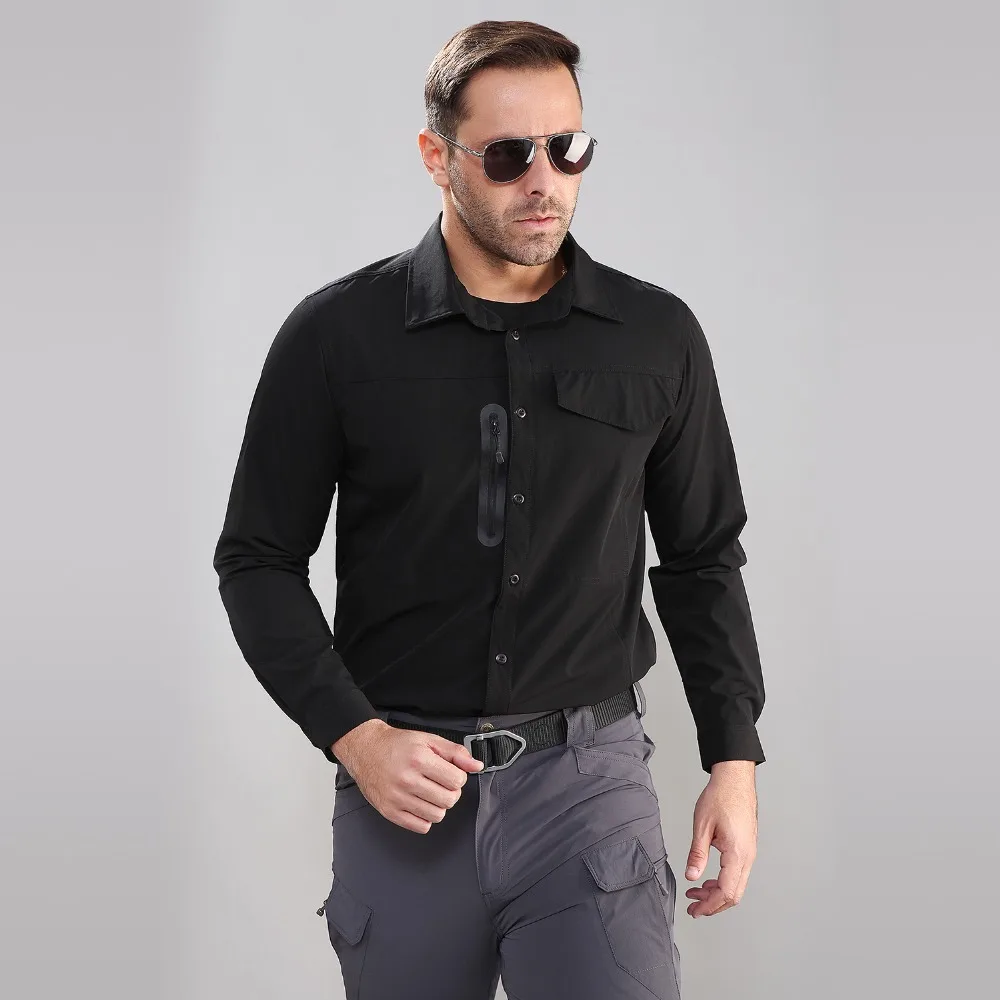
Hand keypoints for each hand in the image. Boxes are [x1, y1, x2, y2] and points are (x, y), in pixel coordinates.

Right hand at [331, 720, 483, 833]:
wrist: (366, 750)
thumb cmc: (397, 745)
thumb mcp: (429, 740)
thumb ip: (455, 752)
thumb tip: (476, 766)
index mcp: (419, 760)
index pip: (456, 780)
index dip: (458, 777)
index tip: (450, 773)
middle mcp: (407, 780)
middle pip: (449, 800)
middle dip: (450, 792)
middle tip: (441, 783)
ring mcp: (397, 798)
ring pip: (437, 815)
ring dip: (438, 805)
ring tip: (429, 792)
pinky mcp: (389, 811)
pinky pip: (421, 826)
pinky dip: (425, 817)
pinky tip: (419, 803)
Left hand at [683, 759, 757, 917]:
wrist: (735, 779)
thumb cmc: (720, 796)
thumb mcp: (702, 825)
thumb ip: (697, 854)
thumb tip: (691, 876)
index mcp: (737, 853)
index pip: (726, 891)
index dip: (709, 905)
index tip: (695, 910)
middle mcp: (748, 856)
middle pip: (734, 894)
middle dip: (713, 905)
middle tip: (693, 908)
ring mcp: (750, 852)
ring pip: (736, 885)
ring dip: (717, 893)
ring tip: (695, 893)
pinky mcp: (747, 847)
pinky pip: (737, 873)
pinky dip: (722, 882)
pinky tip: (707, 879)